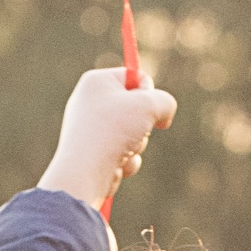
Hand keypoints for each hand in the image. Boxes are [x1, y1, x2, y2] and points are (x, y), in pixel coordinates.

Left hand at [38, 66, 175, 206]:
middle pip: (137, 108)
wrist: (84, 173)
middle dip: (144, 123)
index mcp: (97, 82)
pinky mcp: (96, 154)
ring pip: (135, 133)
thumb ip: (165, 102)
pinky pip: (125, 153)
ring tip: (123, 150)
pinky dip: (127, 162)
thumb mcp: (149, 105)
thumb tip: (163, 116)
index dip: (147, 92)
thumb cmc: (113, 131)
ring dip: (138, 144)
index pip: (134, 77)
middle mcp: (90, 103)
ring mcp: (92, 130)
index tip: (148, 105)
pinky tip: (115, 166)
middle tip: (135, 129)